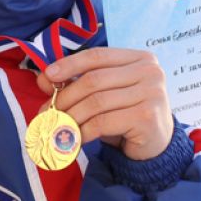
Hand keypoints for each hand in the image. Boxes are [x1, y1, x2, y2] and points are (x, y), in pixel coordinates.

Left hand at [40, 47, 173, 160]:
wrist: (155, 145)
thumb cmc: (125, 114)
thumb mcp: (102, 93)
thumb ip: (76, 82)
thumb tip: (44, 78)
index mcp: (139, 58)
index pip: (97, 55)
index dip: (70, 64)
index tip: (48, 75)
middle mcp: (150, 72)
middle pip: (94, 80)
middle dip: (65, 96)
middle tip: (46, 111)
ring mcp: (152, 93)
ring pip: (96, 102)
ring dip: (71, 116)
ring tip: (56, 125)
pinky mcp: (147, 117)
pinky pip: (103, 122)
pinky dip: (83, 130)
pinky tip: (74, 138)